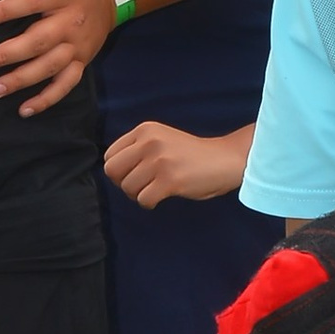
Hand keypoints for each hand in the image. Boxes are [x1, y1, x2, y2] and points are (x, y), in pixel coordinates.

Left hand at [0, 0, 116, 115]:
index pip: (33, 1)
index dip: (7, 10)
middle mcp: (72, 22)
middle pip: (37, 42)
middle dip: (6, 55)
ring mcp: (77, 46)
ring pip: (48, 68)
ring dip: (20, 81)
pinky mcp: (81, 61)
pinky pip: (66, 85)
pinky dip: (47, 99)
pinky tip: (24, 109)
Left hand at [103, 120, 250, 208]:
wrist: (225, 159)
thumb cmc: (192, 155)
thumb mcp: (161, 139)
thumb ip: (138, 148)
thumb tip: (114, 171)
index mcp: (145, 130)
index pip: (110, 154)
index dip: (118, 170)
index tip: (133, 175)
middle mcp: (149, 142)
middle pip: (113, 171)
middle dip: (122, 183)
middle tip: (140, 186)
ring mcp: (159, 161)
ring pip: (127, 188)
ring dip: (138, 195)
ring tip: (154, 190)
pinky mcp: (169, 180)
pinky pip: (143, 199)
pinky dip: (149, 203)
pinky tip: (160, 198)